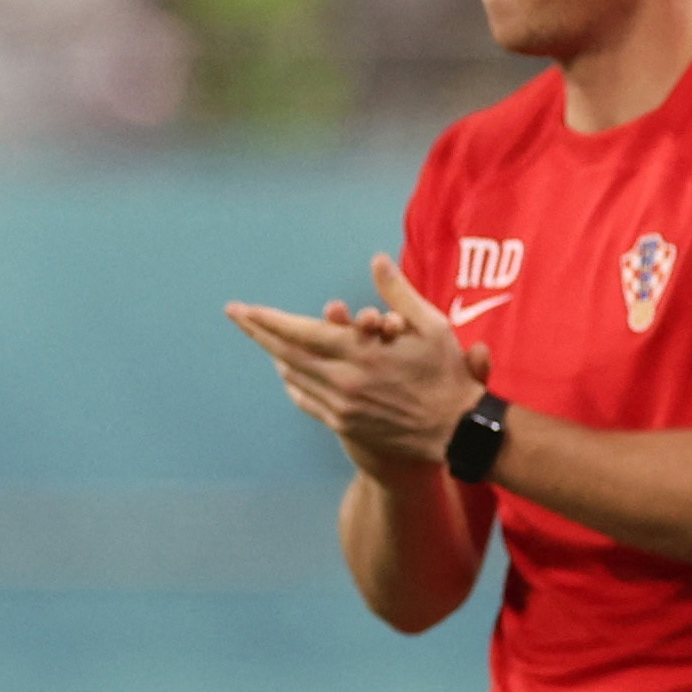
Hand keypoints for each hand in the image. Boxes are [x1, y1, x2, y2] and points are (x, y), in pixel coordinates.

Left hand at [226, 254, 487, 469]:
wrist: (456, 431)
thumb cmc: (447, 374)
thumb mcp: (431, 326)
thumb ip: (398, 292)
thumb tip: (377, 260)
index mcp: (361, 353)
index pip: (301, 332)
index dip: (269, 319)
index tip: (244, 307)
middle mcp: (344, 380)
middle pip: (286, 353)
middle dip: (258, 332)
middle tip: (236, 315)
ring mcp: (341, 406)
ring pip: (294, 376)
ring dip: (275, 354)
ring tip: (259, 336)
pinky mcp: (345, 424)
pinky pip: (306, 401)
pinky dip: (292, 382)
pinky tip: (285, 371)